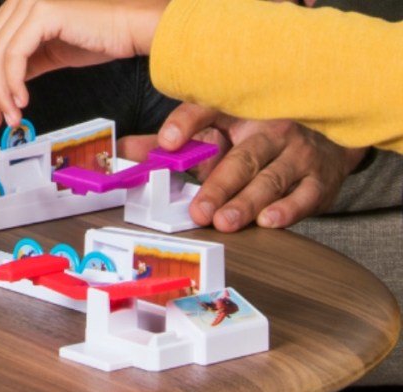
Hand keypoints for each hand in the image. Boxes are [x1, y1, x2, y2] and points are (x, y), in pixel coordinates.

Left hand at [0, 0, 167, 128]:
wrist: (127, 31)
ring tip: (10, 116)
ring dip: (0, 94)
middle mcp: (18, 1)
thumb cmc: (93, 40)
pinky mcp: (42, 13)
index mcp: (15, 9)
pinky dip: (13, 83)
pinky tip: (22, 100)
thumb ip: (18, 66)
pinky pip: (14, 56)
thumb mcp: (43, 56)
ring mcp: (28, 3)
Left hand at [118, 103, 366, 231]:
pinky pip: (306, 194)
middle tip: (199, 211)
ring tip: (225, 221)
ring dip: (247, 201)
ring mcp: (298, 155)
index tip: (167, 142)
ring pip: (271, 178)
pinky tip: (270, 220)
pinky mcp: (319, 179)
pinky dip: (289, 208)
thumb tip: (122, 150)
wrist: (328, 136)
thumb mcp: (217, 130)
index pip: (208, 110)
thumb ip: (171, 142)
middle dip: (219, 185)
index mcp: (240, 113)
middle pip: (242, 157)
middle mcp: (271, 130)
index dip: (187, 122)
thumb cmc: (258, 135)